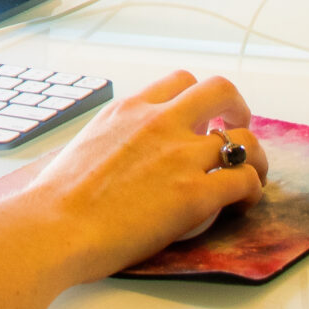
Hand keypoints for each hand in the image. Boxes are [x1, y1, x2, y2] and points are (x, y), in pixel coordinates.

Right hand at [23, 71, 268, 282]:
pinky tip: (242, 204)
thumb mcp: (86, 144)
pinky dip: (251, 191)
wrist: (55, 226)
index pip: (179, 81)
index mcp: (128, 109)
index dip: (197, 99)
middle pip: (219, 90)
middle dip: (236, 108)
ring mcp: (180, 156)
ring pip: (243, 139)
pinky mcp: (195, 194)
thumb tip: (125, 155)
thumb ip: (116, 139)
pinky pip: (244, 181)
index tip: (201, 118)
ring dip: (254, 156)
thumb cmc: (56, 198)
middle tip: (237, 128)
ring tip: (251, 174)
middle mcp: (159, 123)